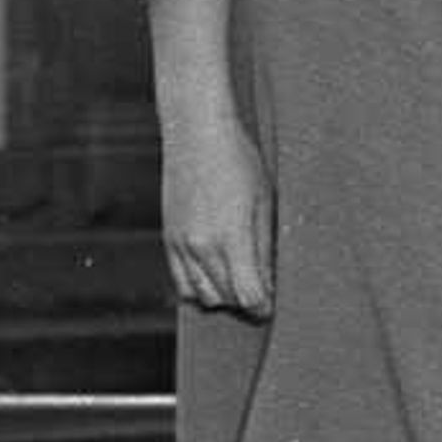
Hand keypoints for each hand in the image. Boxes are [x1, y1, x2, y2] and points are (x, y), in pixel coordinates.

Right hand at [162, 108, 274, 317]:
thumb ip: (265, 250)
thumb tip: (269, 286)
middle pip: (225, 299)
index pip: (248, 295)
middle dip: (245, 302)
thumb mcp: (265, 204)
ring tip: (240, 282)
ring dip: (223, 297)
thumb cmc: (239, 162)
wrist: (197, 134)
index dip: (263, 307)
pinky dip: (199, 286)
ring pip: (201, 295)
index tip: (272, 307)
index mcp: (230, 238)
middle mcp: (200, 247)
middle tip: (262, 293)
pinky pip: (181, 280)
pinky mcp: (168, 238)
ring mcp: (180, 244)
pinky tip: (217, 274)